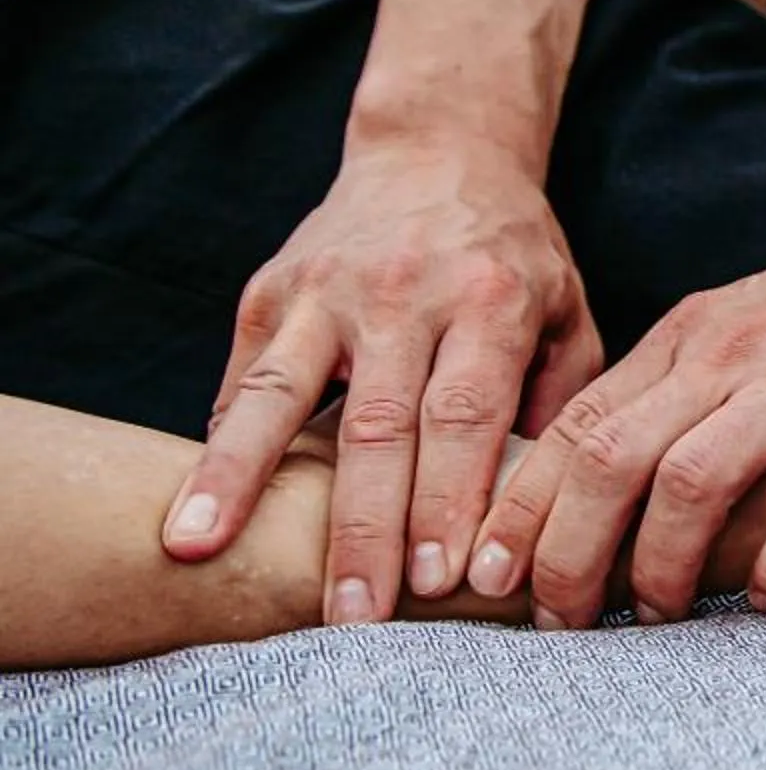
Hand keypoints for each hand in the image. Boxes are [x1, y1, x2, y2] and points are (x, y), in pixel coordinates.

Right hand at [166, 134, 601, 624]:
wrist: (439, 153)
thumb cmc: (516, 261)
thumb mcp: (568, 313)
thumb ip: (562, 404)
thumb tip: (539, 514)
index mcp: (491, 301)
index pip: (468, 416)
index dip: (453, 500)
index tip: (443, 582)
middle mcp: (406, 293)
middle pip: (379, 424)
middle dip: (364, 527)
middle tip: (353, 616)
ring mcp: (328, 289)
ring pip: (279, 393)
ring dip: (238, 478)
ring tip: (198, 549)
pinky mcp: (272, 289)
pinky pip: (246, 375)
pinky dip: (222, 441)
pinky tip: (193, 505)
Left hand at [467, 205, 765, 629]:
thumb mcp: (755, 323)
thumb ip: (692, 377)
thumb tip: (611, 455)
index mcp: (693, 335)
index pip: (577, 424)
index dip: (520, 506)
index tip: (484, 574)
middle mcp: (731, 353)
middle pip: (608, 459)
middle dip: (565, 555)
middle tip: (558, 622)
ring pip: (688, 483)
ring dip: (660, 568)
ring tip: (661, 618)